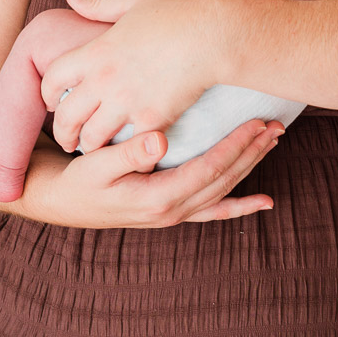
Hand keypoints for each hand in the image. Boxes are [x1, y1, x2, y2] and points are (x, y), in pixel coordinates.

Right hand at [18, 119, 283, 227]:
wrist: (61, 201)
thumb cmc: (77, 179)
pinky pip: (212, 211)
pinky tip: (263, 202)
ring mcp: (174, 213)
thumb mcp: (95, 164)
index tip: (257, 123)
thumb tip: (160, 141)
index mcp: (158, 198)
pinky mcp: (171, 210)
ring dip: (250, 167)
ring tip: (273, 142)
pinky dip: (239, 206)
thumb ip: (128, 153)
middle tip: (276, 125)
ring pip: (223, 191)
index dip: (236, 146)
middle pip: (224, 180)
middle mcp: (172, 210)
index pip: (209, 169)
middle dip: (252, 152)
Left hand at [46, 0, 218, 153]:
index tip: (51, 102)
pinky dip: (125, 155)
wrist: (214, 35)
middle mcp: (105, 80)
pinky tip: (127, 155)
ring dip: (89, 147)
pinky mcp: (152, 120)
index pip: (52, 78)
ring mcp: (127, 103)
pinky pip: (128, 148)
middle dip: (62, 132)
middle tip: (67, 140)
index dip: (45, 93)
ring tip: (94, 150)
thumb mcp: (133, 2)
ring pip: (92, 139)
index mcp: (97, 51)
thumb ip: (98, 4)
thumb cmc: (177, 15)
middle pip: (67, 116)